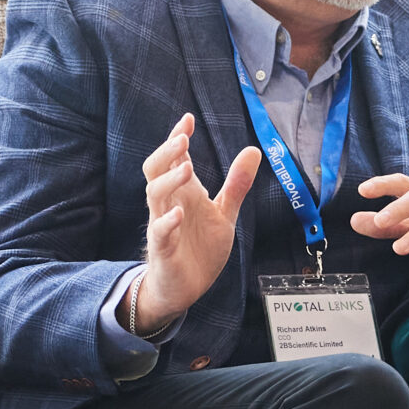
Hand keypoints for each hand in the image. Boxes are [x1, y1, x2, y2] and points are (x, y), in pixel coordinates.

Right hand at [134, 116, 261, 334]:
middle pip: (156, 171)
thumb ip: (237, 184)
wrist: (185, 288)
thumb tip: (254, 149)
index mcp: (184, 193)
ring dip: (169, 181)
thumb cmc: (200, 247)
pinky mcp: (163, 250)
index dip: (177, 138)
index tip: (187, 119)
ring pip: (154, 196)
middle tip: (182, 138)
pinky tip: (179, 213)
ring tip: (187, 169)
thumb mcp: (225, 213)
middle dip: (167, 153)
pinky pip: (159, 233)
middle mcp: (170, 204)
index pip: (174, 159)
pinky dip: (167, 222)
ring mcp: (163, 225)